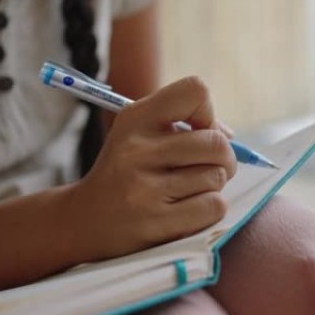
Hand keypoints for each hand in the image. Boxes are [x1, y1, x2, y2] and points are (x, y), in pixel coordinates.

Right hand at [64, 76, 236, 260]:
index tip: (198, 132)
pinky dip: (210, 209)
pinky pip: (214, 206)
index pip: (195, 91)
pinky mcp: (156, 223)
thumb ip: (184, 125)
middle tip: (208, 168)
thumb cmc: (127, 172)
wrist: (85, 221)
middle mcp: (137, 150)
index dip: (208, 113)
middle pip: (217, 143)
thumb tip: (229, 135)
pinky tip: (188, 210)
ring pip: (217, 177)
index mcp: (135, 118)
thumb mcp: (140, 134)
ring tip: (187, 190)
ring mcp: (145, 189)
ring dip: (213, 186)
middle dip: (224, 157)